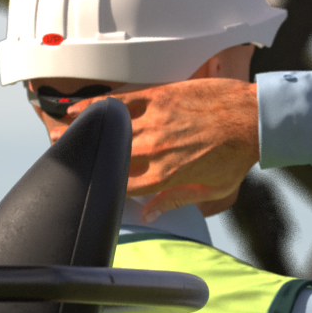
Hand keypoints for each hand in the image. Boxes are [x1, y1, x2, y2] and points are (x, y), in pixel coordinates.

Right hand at [46, 70, 262, 210]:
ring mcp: (156, 122)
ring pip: (108, 129)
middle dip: (79, 156)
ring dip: (80, 131)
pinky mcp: (161, 98)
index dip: (97, 184)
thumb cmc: (239, 155)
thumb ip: (176, 201)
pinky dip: (99, 105)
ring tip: (55, 132)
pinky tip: (80, 107)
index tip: (81, 182)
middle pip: (106, 156)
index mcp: (164, 176)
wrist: (258, 118)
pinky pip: (122, 102)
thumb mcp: (213, 190)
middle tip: (54, 152)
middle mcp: (155, 150)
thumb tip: (147, 215)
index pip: (120, 184)